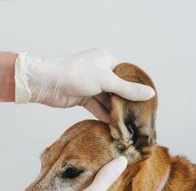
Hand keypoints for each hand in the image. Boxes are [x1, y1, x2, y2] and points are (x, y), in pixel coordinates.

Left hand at [14, 48, 155, 121]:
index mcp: (107, 59)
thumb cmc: (75, 74)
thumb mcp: (106, 81)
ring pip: (107, 100)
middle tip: (138, 117)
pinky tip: (113, 125)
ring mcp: (91, 85)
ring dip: (115, 111)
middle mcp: (99, 71)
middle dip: (126, 103)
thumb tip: (149, 93)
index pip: (127, 75)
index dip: (136, 88)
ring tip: (128, 124)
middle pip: (118, 89)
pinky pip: (97, 107)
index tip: (147, 102)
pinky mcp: (82, 97)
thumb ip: (127, 89)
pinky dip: (104, 115)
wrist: (46, 83)